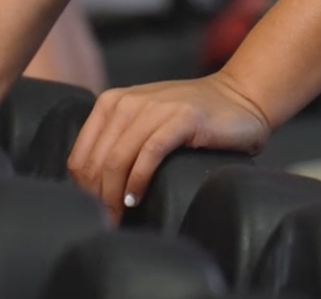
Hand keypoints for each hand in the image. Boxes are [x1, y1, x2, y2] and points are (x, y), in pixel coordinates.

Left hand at [67, 73, 271, 218]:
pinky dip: (138, 181)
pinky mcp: (183, 117)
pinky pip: (149, 153)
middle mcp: (129, 101)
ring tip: (119, 218)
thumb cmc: (190, 121)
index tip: (94, 215)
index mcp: (113, 103)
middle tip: (106, 224)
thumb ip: (117, 144)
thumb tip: (88, 191)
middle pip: (95, 162)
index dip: (82, 192)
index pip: (79, 157)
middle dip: (96, 200)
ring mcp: (157, 107)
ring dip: (113, 197)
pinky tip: (136, 199)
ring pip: (117, 159)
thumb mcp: (144, 125)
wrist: (240, 97)